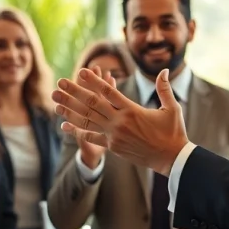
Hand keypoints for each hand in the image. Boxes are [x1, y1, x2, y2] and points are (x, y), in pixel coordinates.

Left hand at [52, 67, 187, 175]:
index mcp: (132, 110)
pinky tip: (63, 125)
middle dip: (74, 92)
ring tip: (56, 101)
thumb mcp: (172, 108)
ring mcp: (115, 135)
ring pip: (87, 120)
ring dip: (70, 110)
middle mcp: (120, 122)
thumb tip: (164, 70)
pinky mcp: (113, 146)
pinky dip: (77, 131)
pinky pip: (92, 137)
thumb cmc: (173, 132)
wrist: (172, 158)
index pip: (109, 92)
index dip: (94, 81)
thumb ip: (164, 89)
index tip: (82, 72)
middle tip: (60, 83)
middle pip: (92, 104)